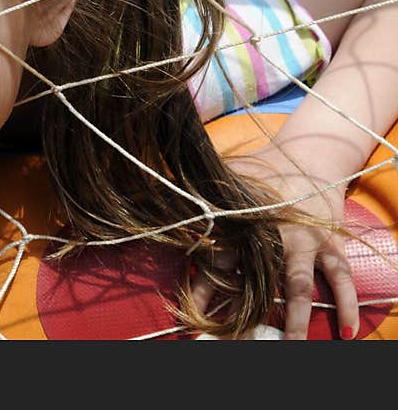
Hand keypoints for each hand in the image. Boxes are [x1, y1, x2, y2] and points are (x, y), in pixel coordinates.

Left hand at [192, 144, 358, 339]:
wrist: (308, 159)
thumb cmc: (260, 177)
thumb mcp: (228, 184)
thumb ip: (199, 197)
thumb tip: (155, 194)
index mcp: (243, 225)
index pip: (217, 262)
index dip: (202, 289)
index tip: (190, 314)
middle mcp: (273, 235)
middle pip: (257, 281)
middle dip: (246, 312)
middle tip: (238, 339)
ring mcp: (305, 242)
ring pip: (299, 285)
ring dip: (296, 318)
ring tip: (291, 344)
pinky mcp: (331, 244)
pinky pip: (341, 278)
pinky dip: (347, 303)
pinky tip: (346, 330)